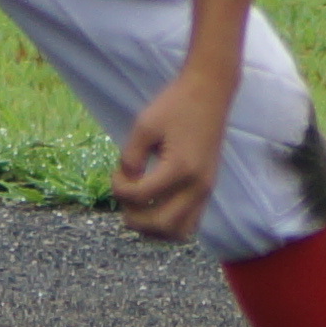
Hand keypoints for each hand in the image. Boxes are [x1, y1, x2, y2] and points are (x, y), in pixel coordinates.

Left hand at [112, 66, 235, 242]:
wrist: (209, 93)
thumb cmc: (175, 105)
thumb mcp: (144, 125)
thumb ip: (131, 158)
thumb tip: (128, 185)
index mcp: (181, 167)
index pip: (141, 196)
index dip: (119, 188)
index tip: (116, 170)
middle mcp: (198, 185)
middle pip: (161, 225)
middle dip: (134, 217)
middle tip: (124, 195)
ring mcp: (206, 190)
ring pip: (179, 233)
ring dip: (153, 229)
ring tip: (138, 208)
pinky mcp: (207, 190)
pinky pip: (189, 223)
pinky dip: (168, 224)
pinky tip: (153, 206)